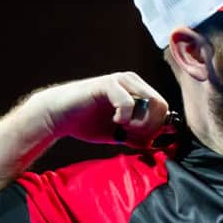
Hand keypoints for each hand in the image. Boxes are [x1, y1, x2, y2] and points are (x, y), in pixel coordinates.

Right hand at [25, 73, 171, 146]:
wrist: (59, 117)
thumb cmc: (89, 124)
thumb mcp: (121, 133)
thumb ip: (141, 135)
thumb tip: (163, 142)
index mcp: (139, 90)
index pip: (164, 110)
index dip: (156, 129)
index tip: (139, 140)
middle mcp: (133, 82)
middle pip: (161, 106)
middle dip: (149, 127)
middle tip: (130, 134)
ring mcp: (122, 80)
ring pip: (151, 102)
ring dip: (139, 122)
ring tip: (122, 127)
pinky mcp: (108, 83)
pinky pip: (129, 102)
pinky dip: (125, 117)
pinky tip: (114, 121)